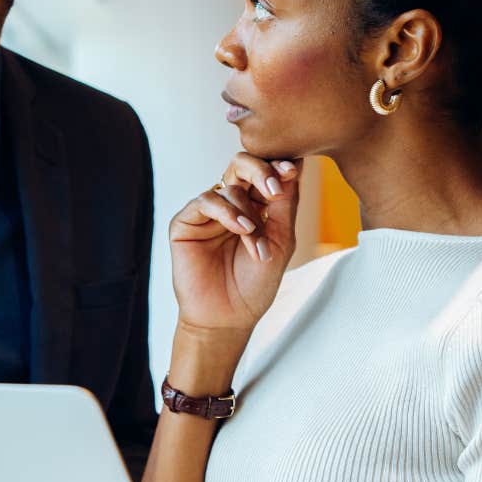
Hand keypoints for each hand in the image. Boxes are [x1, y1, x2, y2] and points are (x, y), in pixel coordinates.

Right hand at [169, 155, 300, 339]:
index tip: (294, 169)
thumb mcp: (280, 241)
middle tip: (274, 187)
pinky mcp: (186, 223)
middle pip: (242, 165)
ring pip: (228, 187)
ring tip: (255, 237)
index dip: (278, 165)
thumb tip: (295, 165)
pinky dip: (226, 212)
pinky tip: (241, 229)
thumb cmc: (255, 284)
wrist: (228, 317)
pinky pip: (205, 201)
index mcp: (255, 206)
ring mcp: (208, 213)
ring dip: (247, 211)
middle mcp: (231, 205)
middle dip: (261, 170)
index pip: (265, 172)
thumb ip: (285, 204)